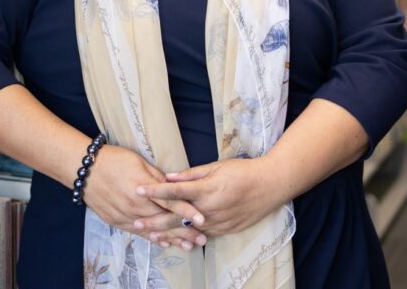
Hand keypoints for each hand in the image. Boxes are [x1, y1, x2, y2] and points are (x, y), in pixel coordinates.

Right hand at [83, 145, 207, 250]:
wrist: (85, 170)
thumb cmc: (113, 160)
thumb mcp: (138, 162)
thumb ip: (156, 177)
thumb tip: (173, 185)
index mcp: (143, 190)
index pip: (170, 203)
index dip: (187, 212)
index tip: (202, 220)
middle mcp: (136, 206)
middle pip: (164, 221)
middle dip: (184, 231)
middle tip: (202, 240)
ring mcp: (125, 216)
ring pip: (152, 231)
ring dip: (171, 239)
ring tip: (188, 246)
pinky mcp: (116, 221)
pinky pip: (137, 233)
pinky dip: (152, 238)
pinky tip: (163, 243)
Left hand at [136, 157, 283, 237]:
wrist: (270, 186)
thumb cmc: (243, 171)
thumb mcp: (216, 166)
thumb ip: (191, 174)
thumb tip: (169, 176)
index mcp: (206, 189)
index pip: (174, 191)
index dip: (154, 191)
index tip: (138, 190)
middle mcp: (210, 209)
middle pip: (176, 217)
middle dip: (154, 220)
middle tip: (135, 221)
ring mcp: (217, 222)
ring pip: (187, 231)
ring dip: (167, 233)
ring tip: (149, 235)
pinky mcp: (225, 230)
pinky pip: (202, 235)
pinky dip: (187, 237)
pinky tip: (174, 240)